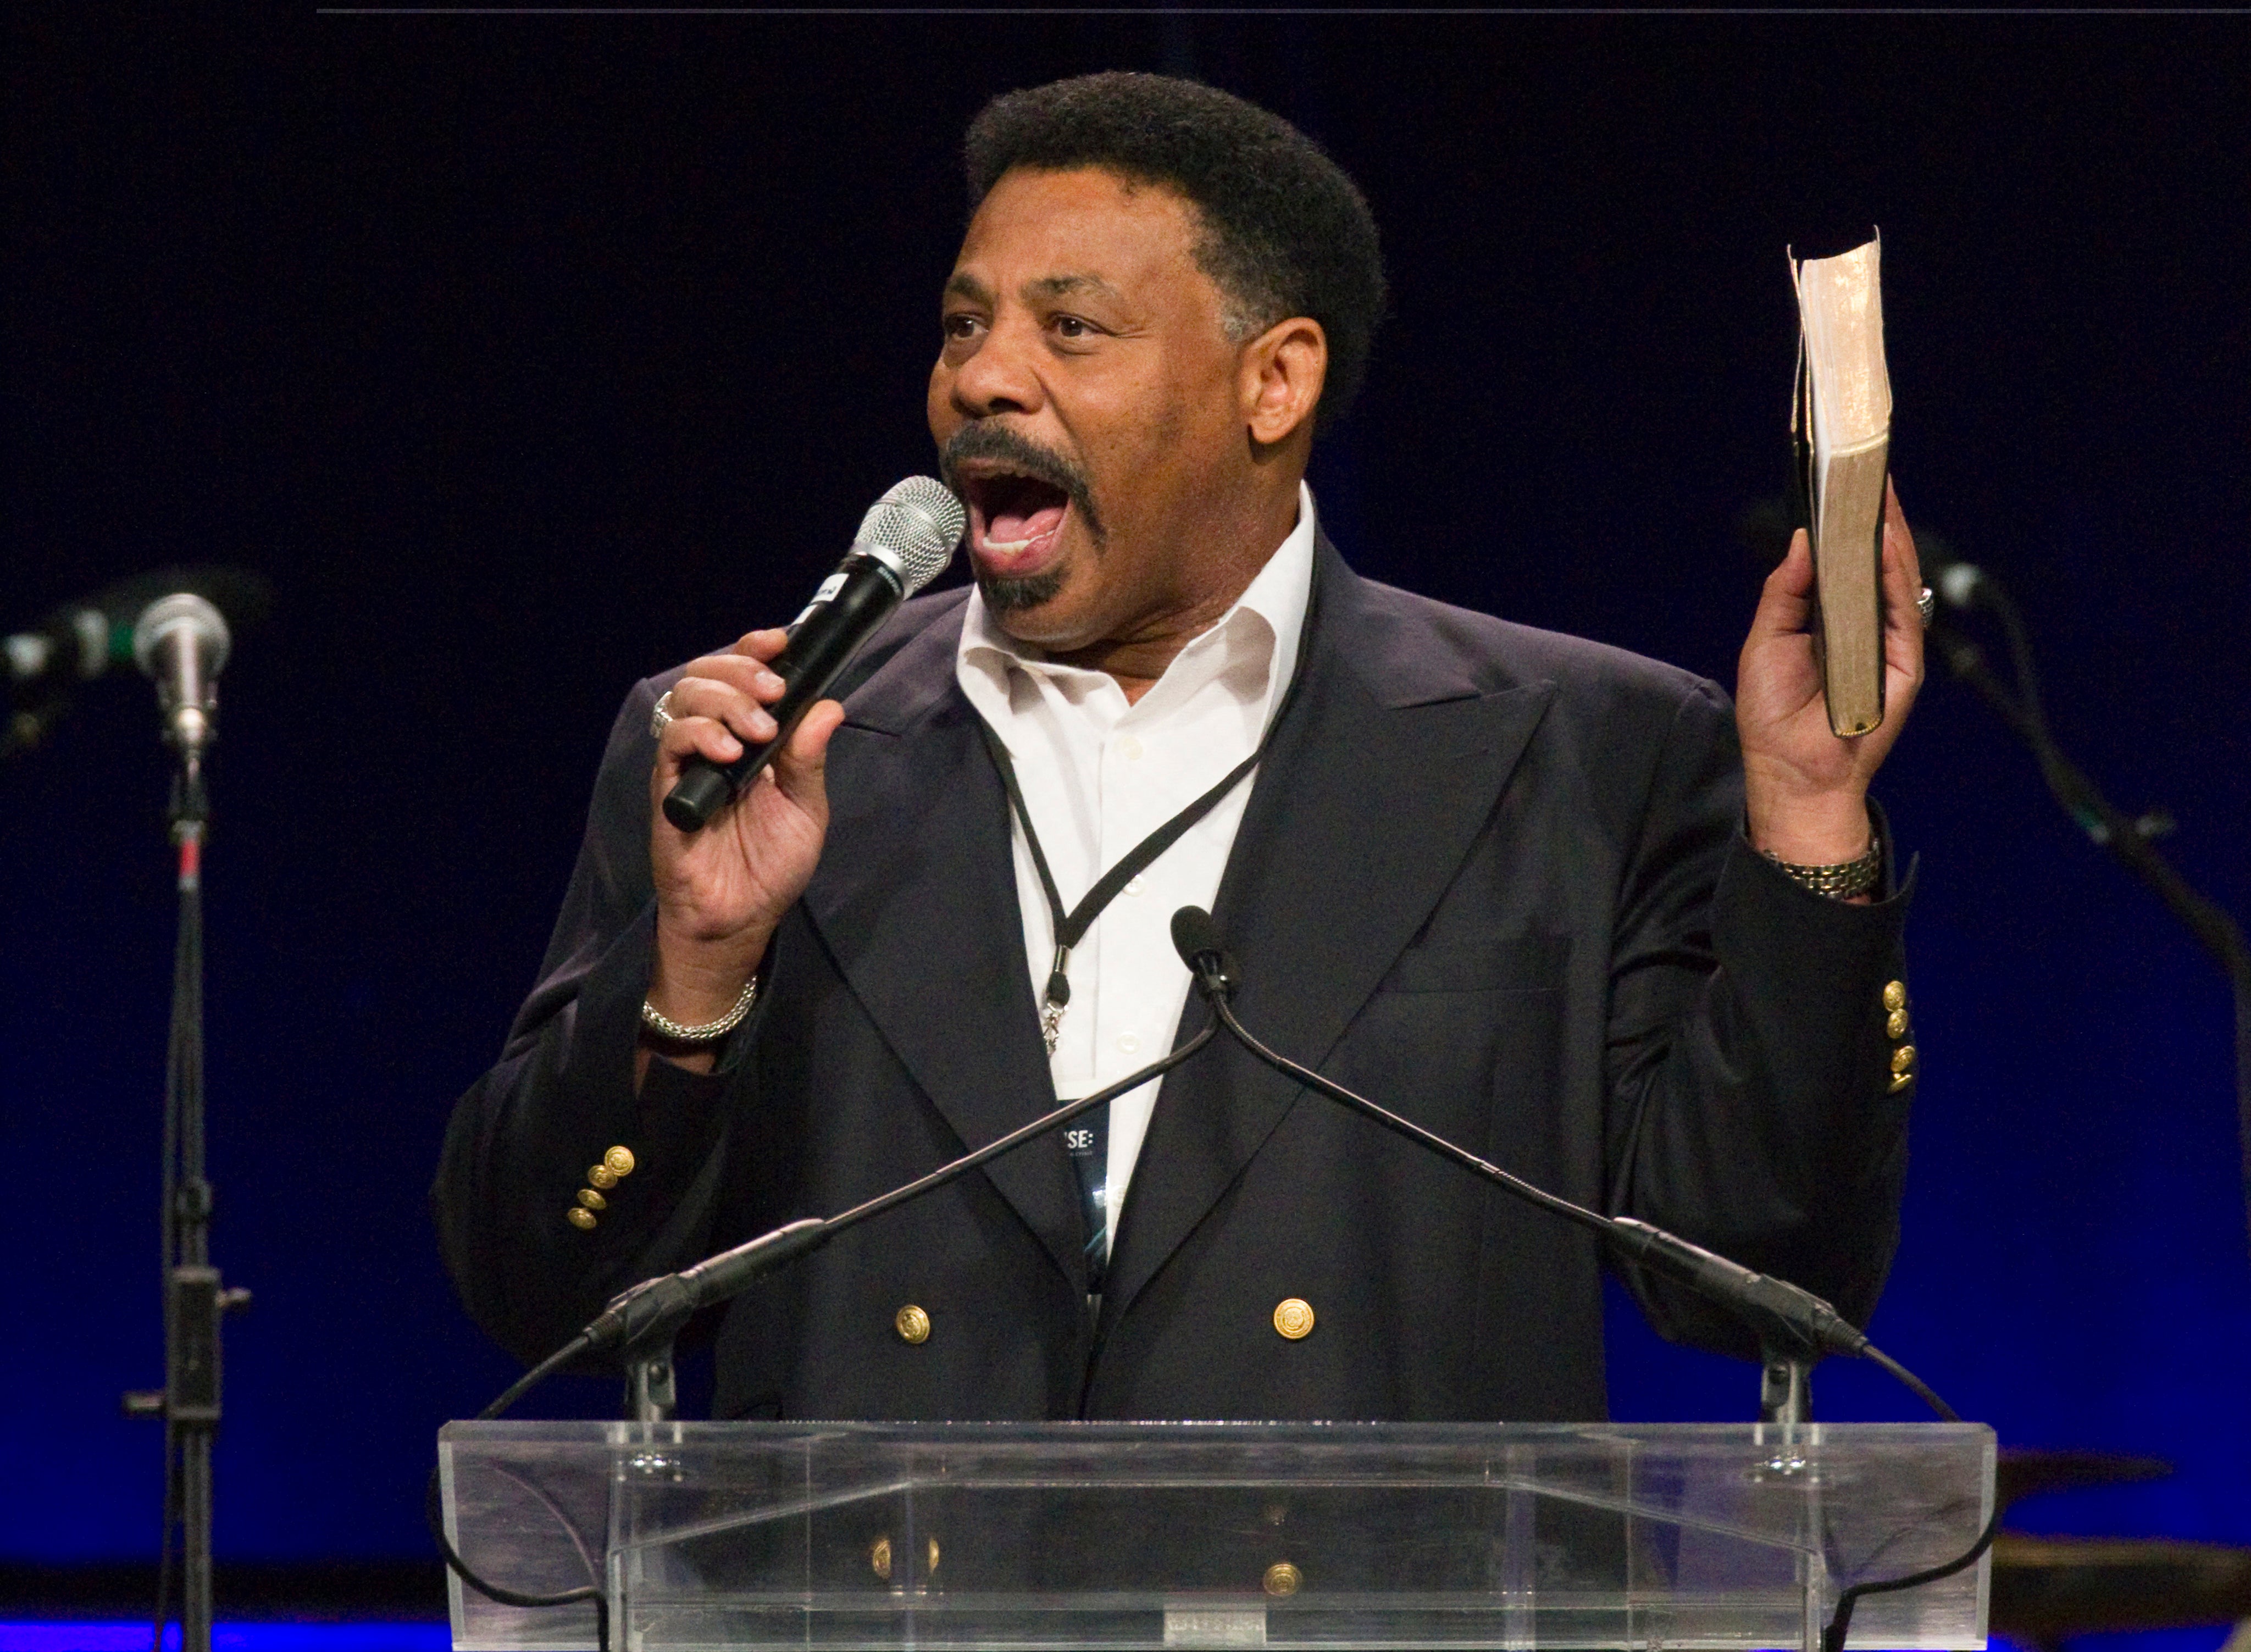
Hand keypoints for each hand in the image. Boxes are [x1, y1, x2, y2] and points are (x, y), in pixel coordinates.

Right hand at [646, 629, 844, 1026]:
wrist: (739, 917)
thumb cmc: (771, 865)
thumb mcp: (806, 808)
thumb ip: (809, 758)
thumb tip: (828, 706)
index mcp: (750, 736)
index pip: (742, 674)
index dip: (755, 648)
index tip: (778, 641)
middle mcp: (716, 740)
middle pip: (708, 672)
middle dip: (741, 669)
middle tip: (772, 693)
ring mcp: (689, 761)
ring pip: (686, 697)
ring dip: (726, 700)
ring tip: (757, 731)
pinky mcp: (668, 787)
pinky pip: (671, 742)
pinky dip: (700, 734)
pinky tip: (728, 752)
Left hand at [1736, 478, 1925, 864]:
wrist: (1790, 770)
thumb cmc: (1774, 713)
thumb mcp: (1766, 640)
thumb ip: (1785, 590)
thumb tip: (1801, 540)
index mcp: (1831, 620)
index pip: (1845, 563)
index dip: (1847, 526)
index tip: (1845, 484)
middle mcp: (1864, 627)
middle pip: (1875, 562)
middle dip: (1874, 518)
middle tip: (1868, 473)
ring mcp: (1887, 644)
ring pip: (1894, 579)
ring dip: (1889, 535)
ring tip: (1880, 494)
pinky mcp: (1903, 665)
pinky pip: (1902, 613)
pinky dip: (1892, 578)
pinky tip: (1882, 547)